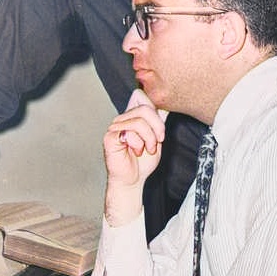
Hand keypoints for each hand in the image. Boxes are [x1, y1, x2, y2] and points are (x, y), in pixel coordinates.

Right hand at [102, 90, 167, 224]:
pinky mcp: (110, 136)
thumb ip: (159, 121)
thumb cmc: (142, 162)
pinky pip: (130, 132)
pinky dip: (138, 144)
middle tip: (158, 141)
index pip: (140, 96)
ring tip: (147, 149)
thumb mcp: (157, 138)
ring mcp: (115, 126)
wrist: (133, 180)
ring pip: (140, 121)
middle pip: (145, 107)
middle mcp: (122, 118)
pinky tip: (135, 151)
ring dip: (149, 139)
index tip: (159, 129)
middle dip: (157, 126)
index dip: (154, 108)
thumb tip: (166, 105)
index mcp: (132, 116)